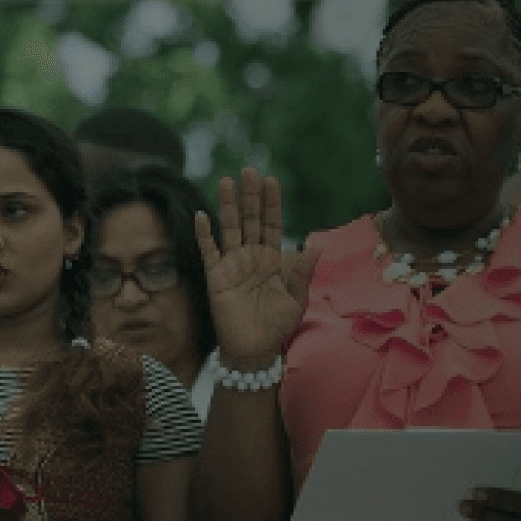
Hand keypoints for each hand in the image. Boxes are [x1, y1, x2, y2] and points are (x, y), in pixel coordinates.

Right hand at [194, 168, 318, 368]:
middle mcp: (250, 256)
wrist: (254, 350)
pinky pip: (209, 251)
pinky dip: (204, 234)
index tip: (272, 180)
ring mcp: (232, 264)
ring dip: (228, 205)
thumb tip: (318, 245)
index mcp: (271, 258)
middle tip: (249, 170)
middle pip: (250, 219)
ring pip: (230, 228)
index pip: (271, 224)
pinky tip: (202, 215)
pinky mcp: (216, 276)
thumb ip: (302, 271)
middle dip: (250, 196)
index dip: (271, 203)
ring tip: (227, 181)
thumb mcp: (295, 298)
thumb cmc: (276, 325)